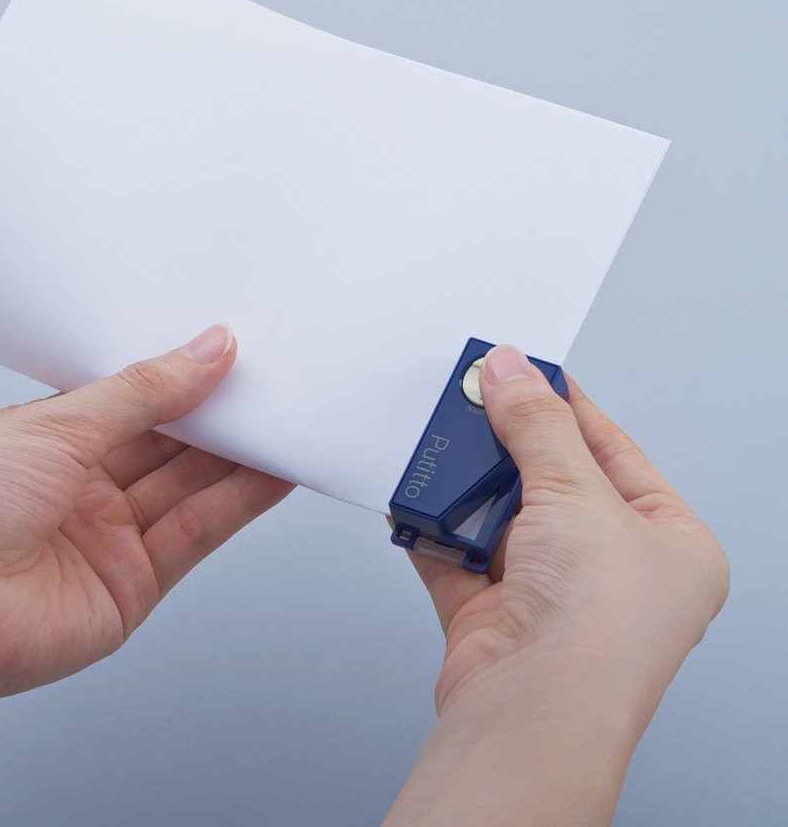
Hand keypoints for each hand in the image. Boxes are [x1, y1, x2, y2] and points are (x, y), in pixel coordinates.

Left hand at [0, 323, 292, 796]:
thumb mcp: (58, 424)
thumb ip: (144, 392)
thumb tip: (206, 351)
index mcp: (54, 442)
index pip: (137, 403)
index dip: (185, 379)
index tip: (234, 353)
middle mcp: (84, 490)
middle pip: (171, 446)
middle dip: (221, 415)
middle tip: (273, 383)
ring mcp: (110, 540)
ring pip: (191, 489)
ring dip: (241, 458)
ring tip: (288, 420)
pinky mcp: (133, 587)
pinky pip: (196, 534)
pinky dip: (238, 502)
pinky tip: (272, 473)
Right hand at [385, 345, 728, 826]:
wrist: (530, 714)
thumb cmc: (596, 627)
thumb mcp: (576, 493)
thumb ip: (538, 425)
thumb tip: (510, 370)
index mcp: (667, 542)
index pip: (612, 450)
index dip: (565, 405)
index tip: (522, 370)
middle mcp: (612, 571)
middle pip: (549, 481)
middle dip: (505, 444)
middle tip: (471, 400)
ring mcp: (551, 594)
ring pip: (499, 516)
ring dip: (468, 487)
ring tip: (441, 446)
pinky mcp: (494, 614)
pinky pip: (457, 555)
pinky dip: (434, 529)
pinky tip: (417, 502)